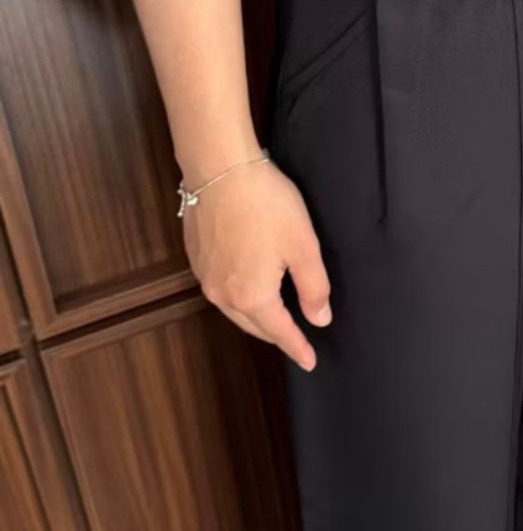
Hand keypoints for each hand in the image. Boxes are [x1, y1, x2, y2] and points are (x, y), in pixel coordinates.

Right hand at [183, 161, 330, 370]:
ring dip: (256, 318)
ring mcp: (205, 277)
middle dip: (276, 335)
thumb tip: (319, 319)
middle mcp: (222, 294)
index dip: (297, 347)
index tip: (310, 362)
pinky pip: (221, 291)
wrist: (219, 168)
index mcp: (251, 296)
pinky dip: (239, 298)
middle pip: (254, 326)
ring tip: (276, 320)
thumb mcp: (303, 247)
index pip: (279, 332)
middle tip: (296, 342)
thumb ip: (314, 288)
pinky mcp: (196, 258)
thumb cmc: (266, 205)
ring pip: (235, 310)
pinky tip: (250, 290)